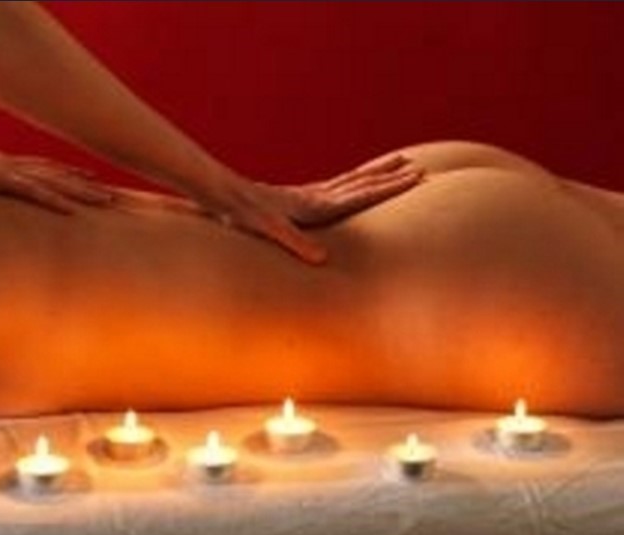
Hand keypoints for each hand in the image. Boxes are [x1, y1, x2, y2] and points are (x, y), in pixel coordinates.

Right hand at [0, 137, 112, 214]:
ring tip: (107, 202)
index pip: (46, 170)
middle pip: (58, 176)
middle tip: (116, 198)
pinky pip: (30, 193)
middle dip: (88, 187)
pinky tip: (71, 211)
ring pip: (53, 183)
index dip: (72, 175)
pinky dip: (52, 201)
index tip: (96, 182)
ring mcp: (7, 171)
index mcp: (5, 166)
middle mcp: (12, 166)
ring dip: (81, 193)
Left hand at [195, 154, 423, 264]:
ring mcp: (309, 195)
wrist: (224, 195)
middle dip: (391, 177)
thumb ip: (296, 243)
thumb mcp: (270, 231)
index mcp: (317, 204)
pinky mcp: (300, 198)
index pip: (362, 194)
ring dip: (376, 174)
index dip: (389, 187)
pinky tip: (356, 181)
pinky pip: (336, 186)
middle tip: (420, 169)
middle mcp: (317, 196)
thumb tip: (322, 261)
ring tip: (399, 162)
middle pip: (362, 183)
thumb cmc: (246, 214)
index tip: (416, 177)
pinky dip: (354, 181)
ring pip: (352, 180)